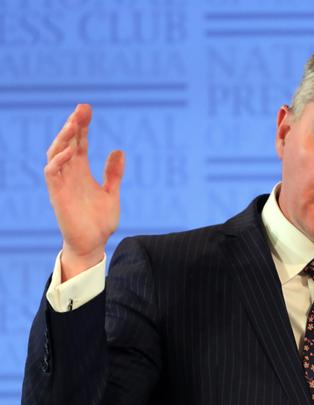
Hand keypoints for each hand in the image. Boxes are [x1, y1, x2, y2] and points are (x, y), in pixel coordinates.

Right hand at [44, 104, 124, 280]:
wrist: (93, 244)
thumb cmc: (99, 221)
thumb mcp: (111, 193)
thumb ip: (114, 173)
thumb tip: (119, 150)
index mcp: (81, 172)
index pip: (79, 143)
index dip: (82, 126)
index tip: (87, 109)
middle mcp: (70, 174)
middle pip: (67, 143)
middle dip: (73, 125)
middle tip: (82, 108)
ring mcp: (62, 183)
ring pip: (55, 153)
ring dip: (63, 138)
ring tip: (74, 123)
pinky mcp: (57, 195)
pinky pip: (52, 173)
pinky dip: (59, 161)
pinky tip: (70, 151)